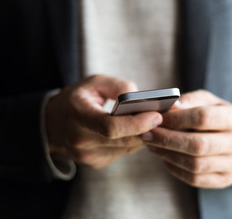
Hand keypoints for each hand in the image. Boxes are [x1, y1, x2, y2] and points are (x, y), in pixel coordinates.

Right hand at [46, 75, 162, 168]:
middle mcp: (80, 141)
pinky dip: (134, 141)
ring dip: (144, 135)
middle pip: (124, 139)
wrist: (52, 125)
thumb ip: (117, 86)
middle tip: (165, 116)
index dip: (137, 123)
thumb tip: (141, 98)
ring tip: (156, 120)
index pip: (111, 127)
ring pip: (127, 147)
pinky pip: (123, 152)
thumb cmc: (77, 99)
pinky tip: (139, 130)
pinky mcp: (95, 163)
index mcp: (77, 116)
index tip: (157, 115)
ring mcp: (88, 156)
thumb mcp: (94, 83)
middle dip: (148, 128)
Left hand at [142, 90, 231, 187]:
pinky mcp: (224, 180)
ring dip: (167, 155)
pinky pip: (194, 178)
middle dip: (167, 140)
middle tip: (147, 135)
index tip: (157, 119)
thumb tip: (170, 108)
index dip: (176, 119)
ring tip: (152, 145)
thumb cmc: (216, 116)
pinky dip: (174, 168)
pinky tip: (164, 157)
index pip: (202, 117)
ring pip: (194, 164)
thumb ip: (189, 101)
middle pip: (197, 144)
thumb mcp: (207, 101)